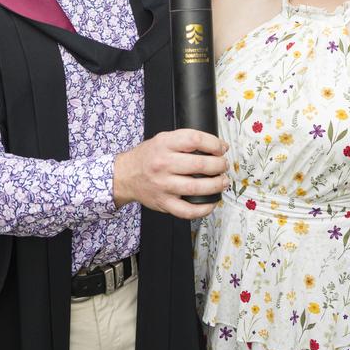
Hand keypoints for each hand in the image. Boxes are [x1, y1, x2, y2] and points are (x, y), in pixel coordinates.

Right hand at [113, 129, 228, 219]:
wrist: (126, 175)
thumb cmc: (148, 156)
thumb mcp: (163, 139)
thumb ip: (186, 140)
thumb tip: (217, 146)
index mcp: (164, 144)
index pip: (195, 139)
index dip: (214, 144)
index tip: (221, 148)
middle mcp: (163, 164)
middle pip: (200, 164)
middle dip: (219, 165)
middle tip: (223, 165)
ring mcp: (164, 185)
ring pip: (197, 188)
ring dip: (216, 185)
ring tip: (223, 181)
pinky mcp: (164, 203)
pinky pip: (188, 210)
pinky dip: (204, 208)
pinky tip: (211, 202)